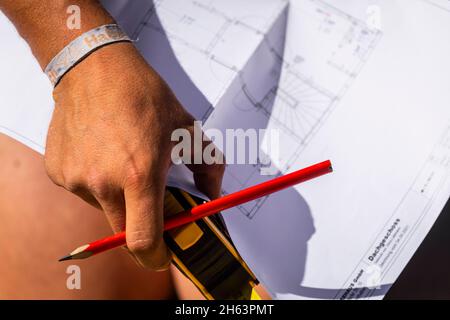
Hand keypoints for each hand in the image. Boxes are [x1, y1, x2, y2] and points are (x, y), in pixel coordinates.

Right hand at [45, 43, 223, 268]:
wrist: (94, 69)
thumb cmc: (143, 95)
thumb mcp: (187, 128)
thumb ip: (209, 166)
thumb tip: (214, 195)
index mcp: (139, 174)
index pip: (143, 240)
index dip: (155, 257)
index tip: (162, 256)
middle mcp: (103, 182)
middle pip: (124, 231)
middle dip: (140, 223)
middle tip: (148, 196)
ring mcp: (77, 179)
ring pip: (105, 210)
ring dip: (119, 197)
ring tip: (124, 161)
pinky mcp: (59, 173)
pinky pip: (85, 192)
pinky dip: (98, 183)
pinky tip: (103, 154)